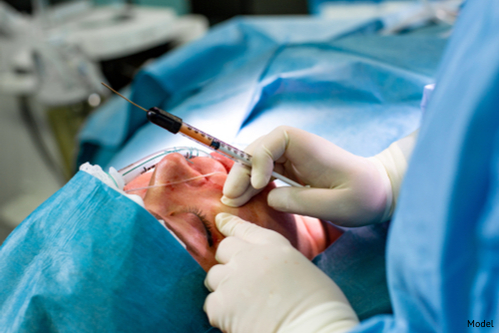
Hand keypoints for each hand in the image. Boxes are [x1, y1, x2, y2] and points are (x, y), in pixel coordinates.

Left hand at [204, 213, 357, 332]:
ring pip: (214, 276)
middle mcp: (249, 257)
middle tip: (239, 278)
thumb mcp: (303, 268)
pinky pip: (211, 303)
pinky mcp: (221, 305)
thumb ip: (278, 260)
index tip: (220, 221)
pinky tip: (237, 318)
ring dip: (223, 286)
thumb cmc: (319, 306)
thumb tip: (266, 268)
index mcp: (274, 246)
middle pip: (224, 249)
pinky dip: (220, 311)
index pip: (245, 229)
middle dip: (228, 261)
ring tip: (240, 301)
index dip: (230, 225)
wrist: (312, 330)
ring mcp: (232, 280)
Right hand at [222, 126, 394, 225]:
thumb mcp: (337, 204)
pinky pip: (263, 174)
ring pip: (256, 163)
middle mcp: (296, 148)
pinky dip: (251, 186)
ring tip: (231, 202)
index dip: (259, 160)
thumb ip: (301, 201)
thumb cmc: (364, 196)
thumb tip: (269, 198)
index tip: (258, 185)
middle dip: (241, 172)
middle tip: (230, 198)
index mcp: (309, 146)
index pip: (274, 141)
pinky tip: (244, 200)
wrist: (378, 192)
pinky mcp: (290, 172)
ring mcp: (291, 159)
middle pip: (258, 151)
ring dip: (242, 181)